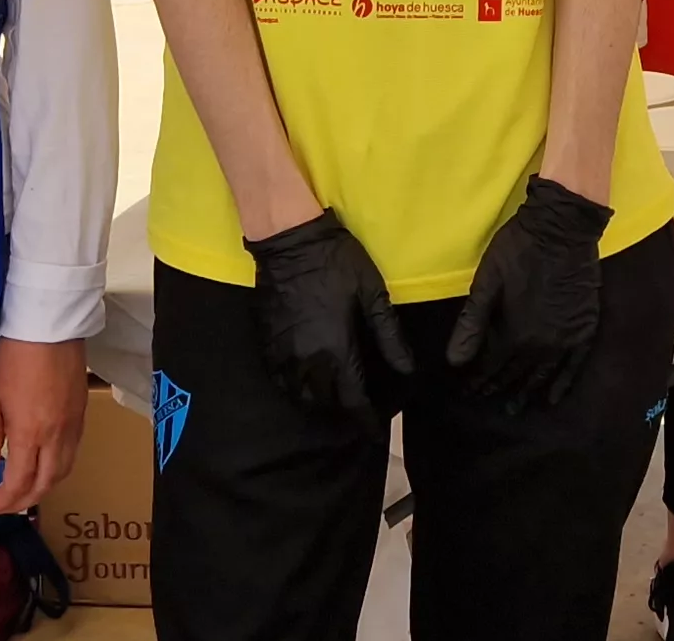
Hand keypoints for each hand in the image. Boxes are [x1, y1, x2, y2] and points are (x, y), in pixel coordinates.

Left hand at [0, 338, 88, 515]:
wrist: (49, 327)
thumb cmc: (13, 359)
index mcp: (30, 435)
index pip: (18, 485)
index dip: (0, 504)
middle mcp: (57, 437)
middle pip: (44, 486)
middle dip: (21, 503)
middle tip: (0, 506)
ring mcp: (73, 427)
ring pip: (63, 473)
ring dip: (41, 489)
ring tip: (20, 490)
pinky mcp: (82, 416)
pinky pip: (72, 454)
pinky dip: (56, 470)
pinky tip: (41, 464)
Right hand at [245, 210, 413, 415]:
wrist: (289, 240)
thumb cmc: (336, 263)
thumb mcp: (372, 294)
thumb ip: (388, 335)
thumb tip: (406, 368)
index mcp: (336, 349)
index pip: (352, 398)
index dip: (365, 419)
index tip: (375, 432)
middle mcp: (306, 359)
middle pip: (324, 402)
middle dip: (342, 410)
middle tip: (357, 407)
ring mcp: (282, 353)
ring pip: (298, 395)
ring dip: (317, 402)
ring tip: (333, 398)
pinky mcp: (266, 342)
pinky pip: (278, 379)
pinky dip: (292, 387)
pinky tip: (304, 381)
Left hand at [442, 176, 612, 411]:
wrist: (562, 228)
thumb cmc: (518, 250)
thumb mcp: (486, 284)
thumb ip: (471, 324)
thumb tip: (454, 362)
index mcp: (514, 334)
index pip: (491, 367)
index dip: (477, 380)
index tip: (466, 391)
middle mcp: (541, 344)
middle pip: (515, 373)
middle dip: (497, 386)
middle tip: (484, 398)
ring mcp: (566, 339)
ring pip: (543, 374)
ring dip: (527, 391)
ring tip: (515, 408)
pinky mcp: (585, 329)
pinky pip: (575, 365)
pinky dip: (564, 383)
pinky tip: (555, 397)